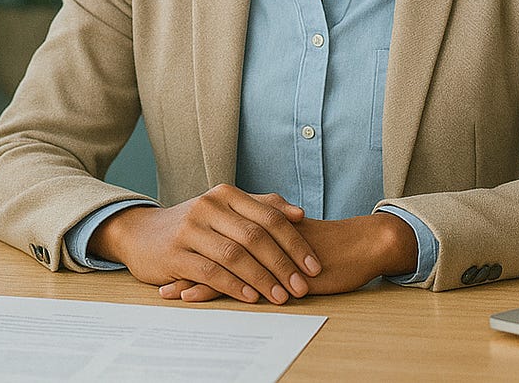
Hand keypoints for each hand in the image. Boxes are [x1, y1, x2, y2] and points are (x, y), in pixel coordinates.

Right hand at [88, 184, 321, 304]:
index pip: (270, 217)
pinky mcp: (175, 253)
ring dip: (262, 278)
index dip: (295, 243)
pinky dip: (233, 285)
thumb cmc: (193, 225)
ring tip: (281, 296)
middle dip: (283, 264)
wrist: (141, 234)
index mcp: (226, 195)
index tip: (314, 266)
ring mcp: (190, 229)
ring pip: (234, 254)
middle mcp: (209, 207)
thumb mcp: (224, 210)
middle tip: (301, 287)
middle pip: (256, 236)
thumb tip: (299, 214)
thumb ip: (261, 208)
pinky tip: (251, 297)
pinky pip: (210, 271)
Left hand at [161, 212, 417, 302]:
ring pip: (216, 260)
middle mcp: (257, 232)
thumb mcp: (296, 241)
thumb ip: (274, 239)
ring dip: (189, 277)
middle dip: (184, 260)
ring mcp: (262, 249)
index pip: (219, 233)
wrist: (360, 247)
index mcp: (262, 223)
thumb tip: (257, 248)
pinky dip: (208, 287)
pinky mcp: (269, 267)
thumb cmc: (332, 248)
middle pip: (211, 244)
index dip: (196, 244)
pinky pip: (233, 277)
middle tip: (157, 273)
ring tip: (166, 290)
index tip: (170, 255)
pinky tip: (188, 295)